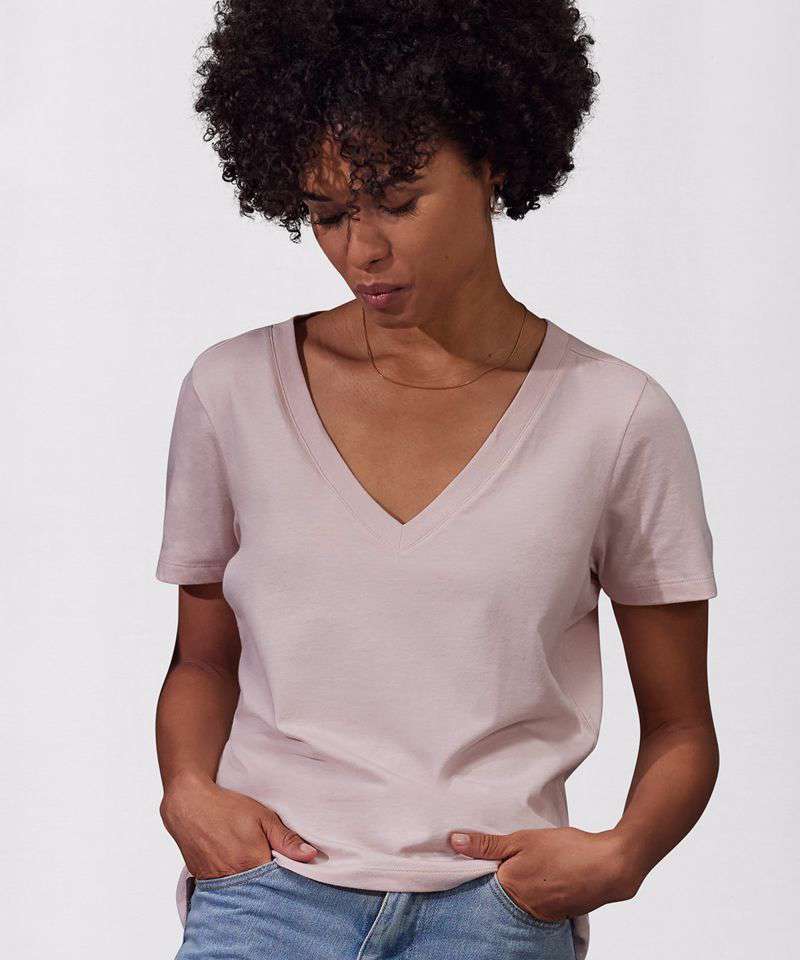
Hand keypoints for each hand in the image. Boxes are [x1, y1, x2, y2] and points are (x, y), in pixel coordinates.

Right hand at [160, 771, 319, 880]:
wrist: (188, 804)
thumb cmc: (227, 807)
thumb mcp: (263, 816)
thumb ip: (286, 839)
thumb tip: (311, 855)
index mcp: (252, 862)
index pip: (279, 884)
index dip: (288, 880)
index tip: (297, 875)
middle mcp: (233, 878)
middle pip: (261, 892)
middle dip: (271, 886)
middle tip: (277, 873)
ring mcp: (217, 882)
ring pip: (243, 893)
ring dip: (253, 887)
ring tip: (258, 872)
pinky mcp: (205, 882)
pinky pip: (225, 890)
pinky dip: (235, 886)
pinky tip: (240, 874)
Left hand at [448, 826, 641, 921]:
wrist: (610, 866)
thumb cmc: (566, 850)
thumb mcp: (522, 839)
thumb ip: (487, 844)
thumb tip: (453, 842)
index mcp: (509, 888)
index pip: (481, 883)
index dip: (480, 868)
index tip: (479, 857)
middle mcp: (522, 909)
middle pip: (500, 894)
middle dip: (501, 878)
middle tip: (512, 858)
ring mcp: (542, 915)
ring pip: (520, 900)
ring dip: (521, 885)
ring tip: (531, 866)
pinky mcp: (558, 915)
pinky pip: (539, 905)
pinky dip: (538, 891)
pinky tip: (546, 876)